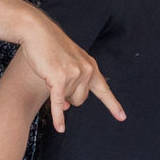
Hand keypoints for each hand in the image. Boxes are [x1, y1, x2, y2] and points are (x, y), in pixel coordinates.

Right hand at [16, 17, 123, 132]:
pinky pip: (59, 103)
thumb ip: (71, 85)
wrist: (37, 31)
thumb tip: (67, 107)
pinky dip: (58, 117)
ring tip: (50, 75)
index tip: (122, 117)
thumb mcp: (66, 64)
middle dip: (68, 97)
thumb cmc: (50, 47)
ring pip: (67, 100)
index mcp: (90, 65)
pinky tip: (60, 128)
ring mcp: (74, 74)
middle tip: (56, 79)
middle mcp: (86, 70)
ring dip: (57, 94)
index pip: (103, 89)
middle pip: (80, 100)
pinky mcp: (59, 78)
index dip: (113, 105)